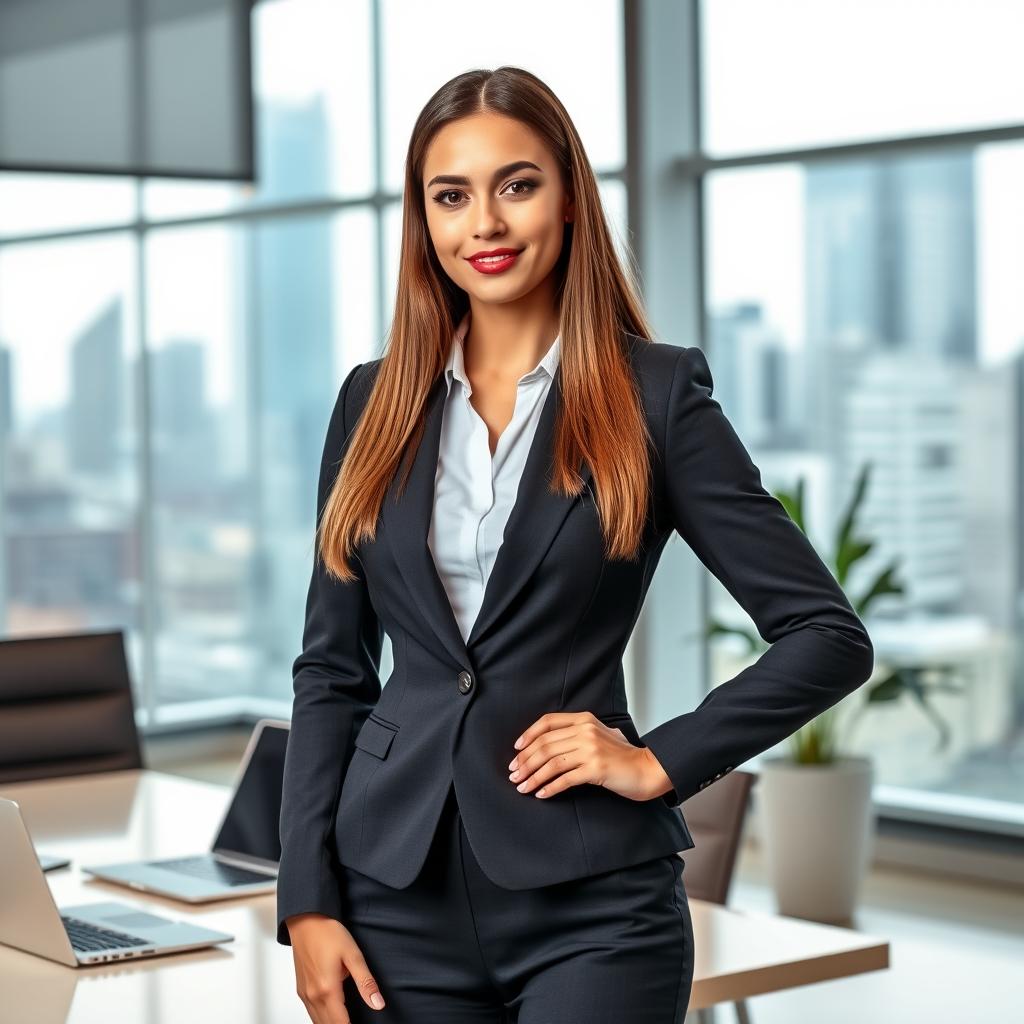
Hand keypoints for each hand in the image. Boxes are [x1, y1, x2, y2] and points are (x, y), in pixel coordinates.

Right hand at [287, 913, 385, 1021]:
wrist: (305, 920)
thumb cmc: (328, 933)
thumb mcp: (353, 954)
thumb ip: (366, 982)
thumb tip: (378, 1003)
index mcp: (328, 989)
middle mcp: (313, 996)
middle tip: (355, 1023)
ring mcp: (305, 994)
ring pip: (317, 1022)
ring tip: (346, 1021)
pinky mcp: (301, 990)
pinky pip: (311, 1013)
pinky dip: (321, 1019)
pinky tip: (331, 1015)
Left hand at [507, 711, 673, 801]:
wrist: (647, 769)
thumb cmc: (622, 757)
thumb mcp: (599, 735)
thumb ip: (578, 734)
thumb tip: (545, 747)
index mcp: (584, 719)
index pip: (548, 722)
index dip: (528, 735)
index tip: (516, 750)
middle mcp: (586, 731)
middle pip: (545, 744)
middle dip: (525, 761)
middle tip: (514, 774)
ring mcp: (591, 749)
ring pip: (551, 762)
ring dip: (532, 776)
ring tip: (522, 786)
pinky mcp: (595, 768)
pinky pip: (564, 779)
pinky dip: (549, 787)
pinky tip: (541, 794)